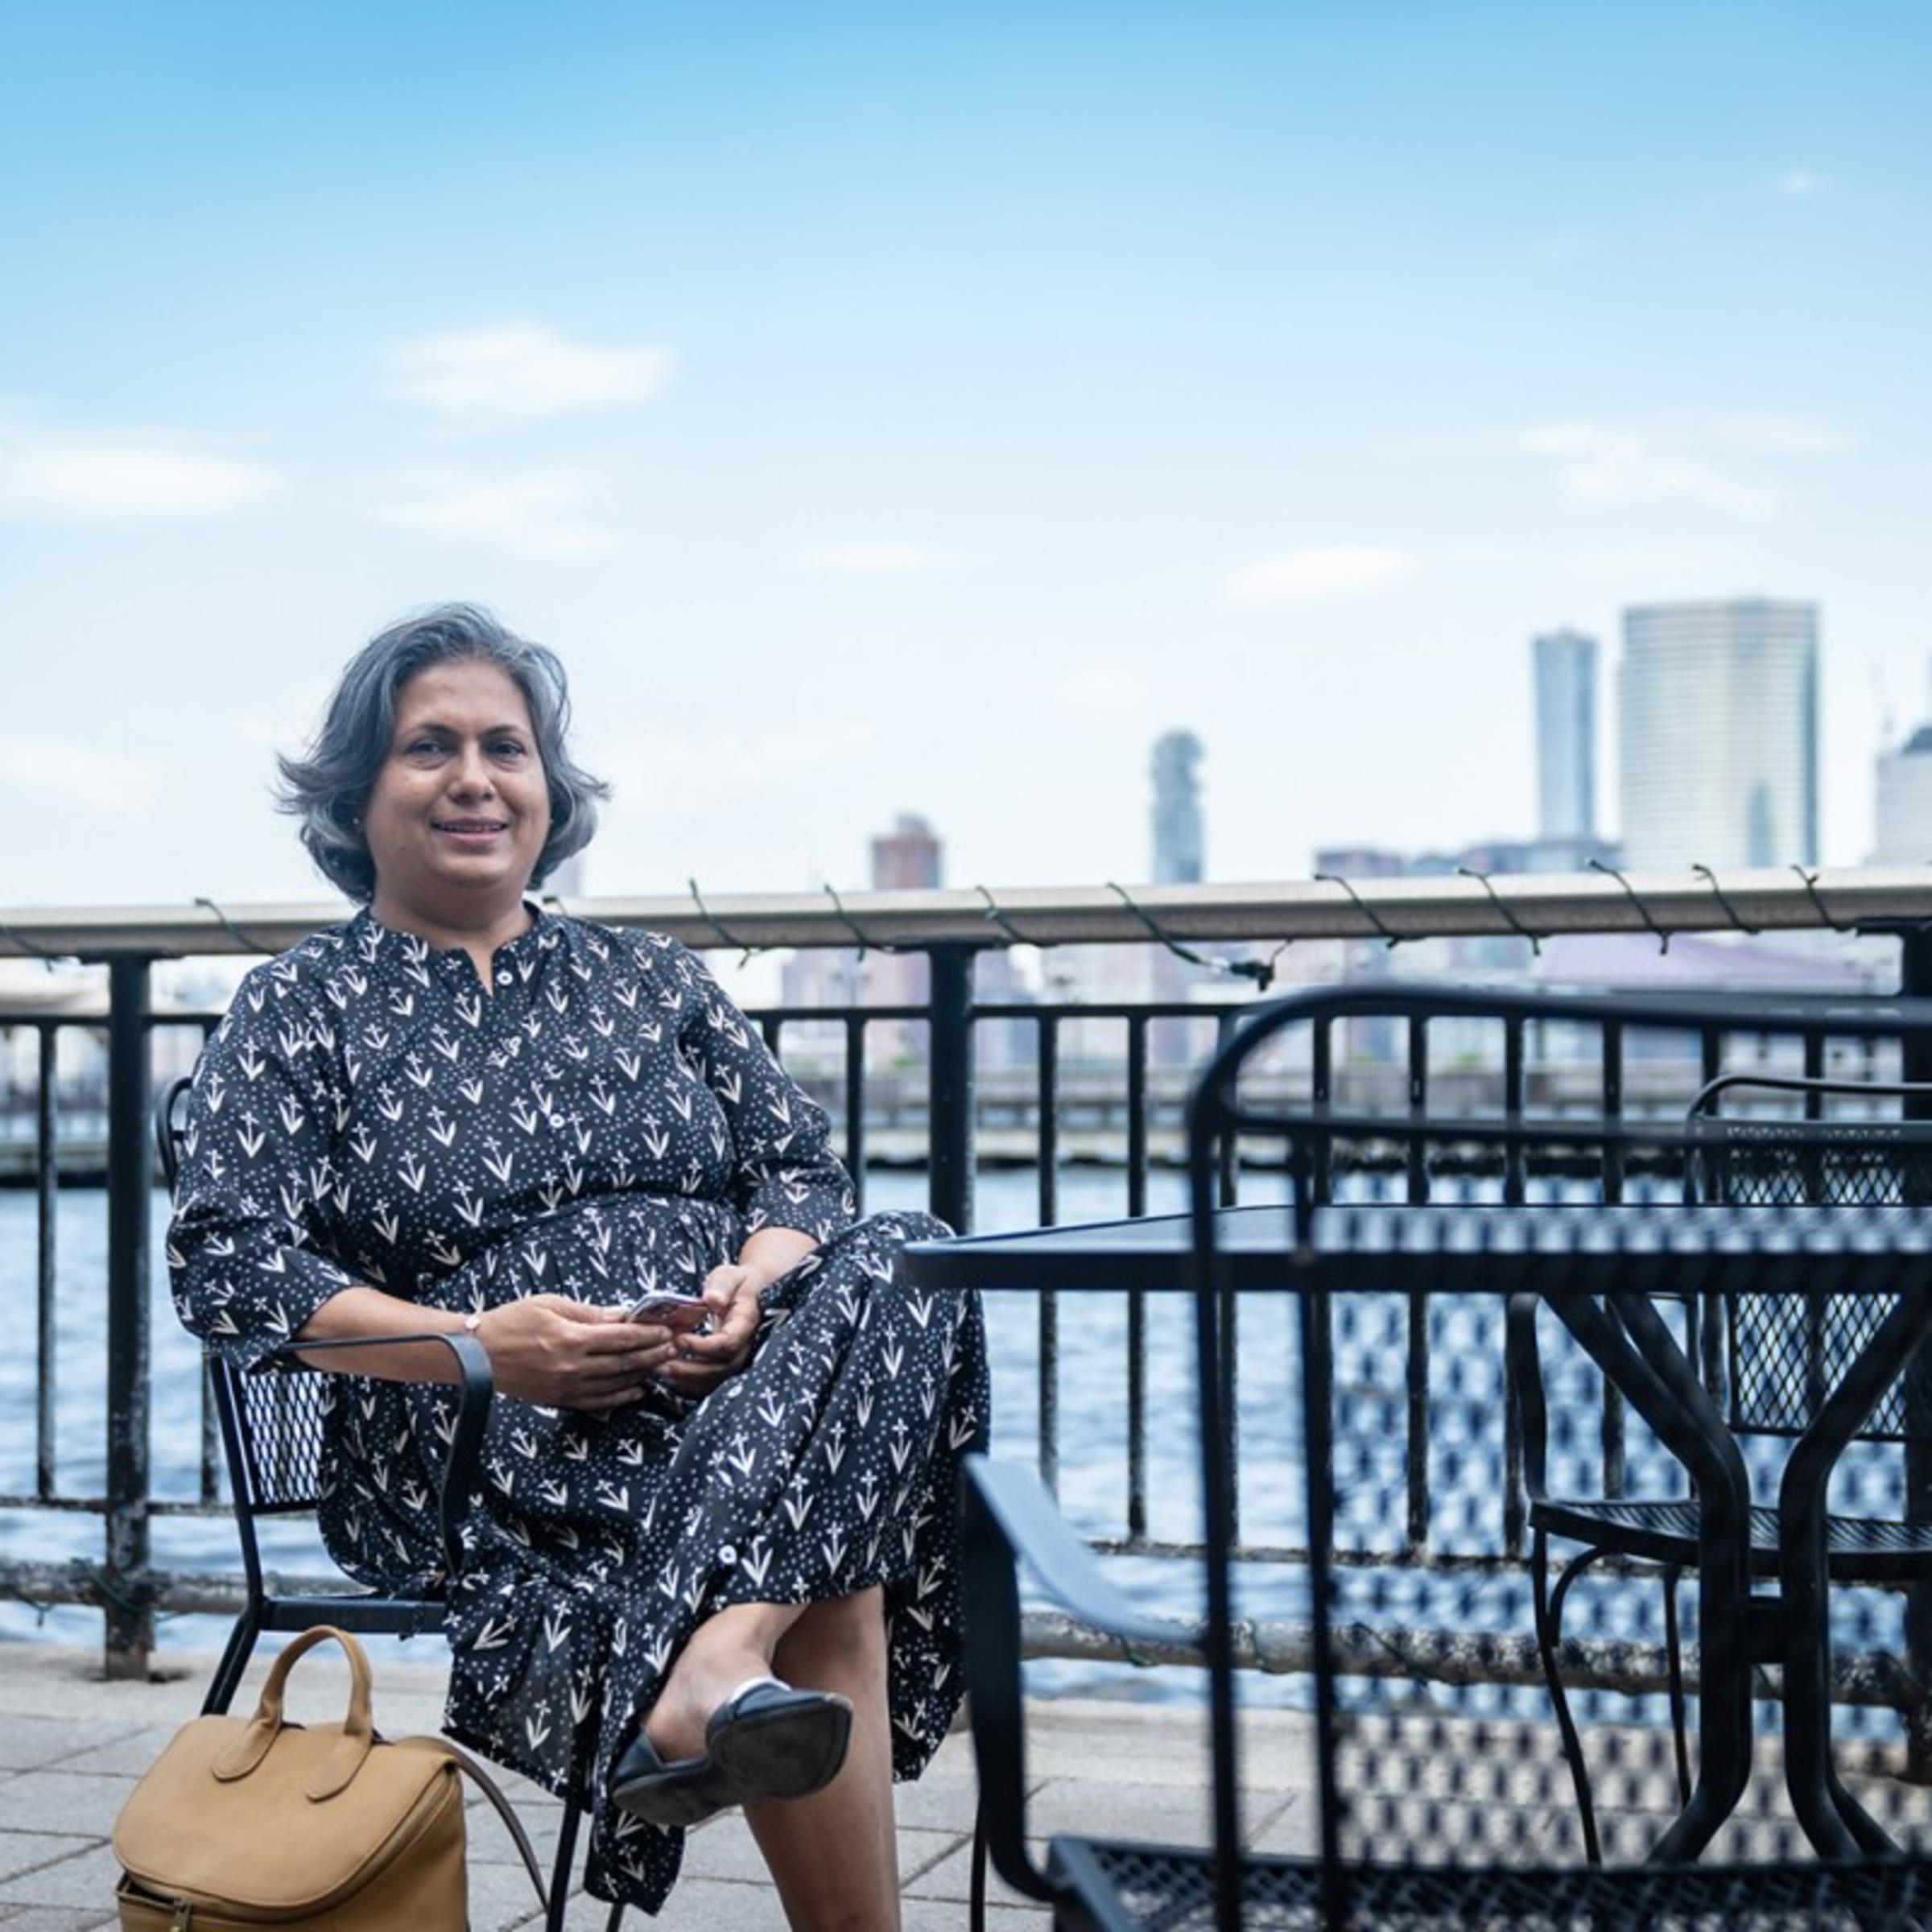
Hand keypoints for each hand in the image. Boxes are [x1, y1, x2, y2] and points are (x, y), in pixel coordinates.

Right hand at [475, 1294, 681, 1410]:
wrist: (476, 1354)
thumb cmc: (511, 1321)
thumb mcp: (550, 1304)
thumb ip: (588, 1312)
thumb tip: (620, 1316)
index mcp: (571, 1338)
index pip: (621, 1337)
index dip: (648, 1334)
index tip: (667, 1329)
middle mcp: (572, 1366)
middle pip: (624, 1362)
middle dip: (653, 1354)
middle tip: (674, 1346)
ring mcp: (565, 1386)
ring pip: (615, 1383)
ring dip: (642, 1374)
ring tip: (663, 1365)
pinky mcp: (558, 1399)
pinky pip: (596, 1402)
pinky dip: (620, 1398)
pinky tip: (637, 1391)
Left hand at [656, 1263, 763, 1396]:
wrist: (749, 1294)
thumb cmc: (736, 1283)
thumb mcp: (729, 1276)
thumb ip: (722, 1286)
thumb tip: (713, 1299)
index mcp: (746, 1323)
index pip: (727, 1343)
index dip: (702, 1346)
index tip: (679, 1339)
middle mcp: (745, 1346)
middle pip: (721, 1368)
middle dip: (690, 1370)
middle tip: (662, 1365)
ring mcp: (737, 1358)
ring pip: (715, 1379)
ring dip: (687, 1380)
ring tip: (661, 1372)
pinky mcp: (726, 1365)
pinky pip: (711, 1383)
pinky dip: (690, 1384)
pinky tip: (670, 1377)